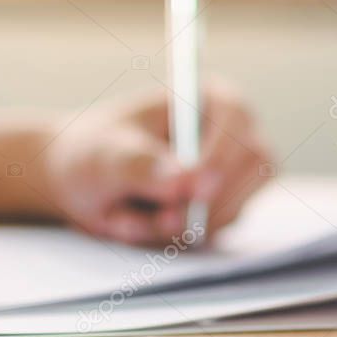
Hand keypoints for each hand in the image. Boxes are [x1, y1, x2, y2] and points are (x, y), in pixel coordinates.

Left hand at [42, 83, 270, 245]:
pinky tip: (137, 224)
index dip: (223, 153)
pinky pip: (213, 232)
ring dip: (180, 223)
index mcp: (209, 99)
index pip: (237, 119)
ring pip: (234, 206)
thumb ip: (142, 165)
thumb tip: (184, 181)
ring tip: (125, 217)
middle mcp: (230, 135)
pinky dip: (172, 237)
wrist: (80, 184)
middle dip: (211, 200)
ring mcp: (230, 175)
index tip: (197, 187)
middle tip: (165, 220)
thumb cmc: (92, 152)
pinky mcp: (221, 210)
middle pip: (255, 166)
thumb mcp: (105, 156)